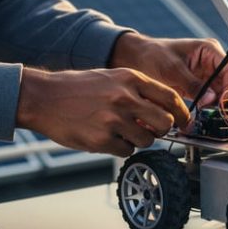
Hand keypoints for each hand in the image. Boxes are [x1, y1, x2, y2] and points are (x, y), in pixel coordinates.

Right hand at [16, 67, 189, 156]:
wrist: (43, 98)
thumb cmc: (79, 88)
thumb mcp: (113, 77)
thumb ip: (140, 92)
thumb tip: (165, 112)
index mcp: (130, 79)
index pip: (171, 97)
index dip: (182, 113)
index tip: (183, 121)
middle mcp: (125, 98)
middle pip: (165, 123)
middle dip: (162, 130)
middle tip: (151, 129)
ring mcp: (113, 120)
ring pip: (147, 140)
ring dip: (139, 139)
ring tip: (121, 130)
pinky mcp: (101, 140)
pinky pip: (126, 151)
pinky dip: (120, 148)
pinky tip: (106, 137)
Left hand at [109, 33, 227, 106]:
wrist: (136, 59)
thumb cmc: (152, 55)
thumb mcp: (172, 69)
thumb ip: (193, 84)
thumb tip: (211, 100)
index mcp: (210, 50)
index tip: (224, 105)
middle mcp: (213, 61)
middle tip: (219, 115)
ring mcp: (208, 74)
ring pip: (225, 93)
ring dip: (220, 106)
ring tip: (209, 117)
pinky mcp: (201, 86)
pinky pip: (213, 99)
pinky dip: (211, 109)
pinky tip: (203, 116)